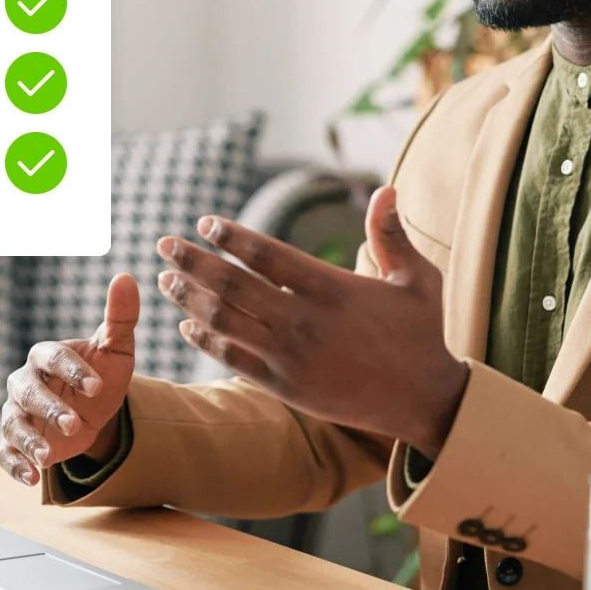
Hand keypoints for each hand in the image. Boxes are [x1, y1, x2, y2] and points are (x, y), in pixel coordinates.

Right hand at [0, 273, 138, 486]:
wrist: (96, 413)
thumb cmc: (103, 375)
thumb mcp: (117, 349)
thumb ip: (120, 316)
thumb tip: (126, 277)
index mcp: (48, 355)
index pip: (53, 357)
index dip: (73, 371)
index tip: (97, 386)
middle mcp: (25, 381)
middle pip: (27, 391)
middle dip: (49, 408)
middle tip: (74, 423)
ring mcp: (17, 412)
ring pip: (13, 423)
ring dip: (28, 440)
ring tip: (46, 457)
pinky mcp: (14, 441)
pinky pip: (5, 452)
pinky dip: (14, 465)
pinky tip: (31, 477)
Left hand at [155, 185, 468, 456]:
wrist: (425, 401)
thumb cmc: (421, 334)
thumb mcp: (417, 279)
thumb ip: (391, 235)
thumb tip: (386, 188)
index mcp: (333, 289)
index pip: (267, 255)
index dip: (231, 237)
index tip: (204, 222)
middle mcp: (305, 322)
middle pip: (233, 285)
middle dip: (193, 261)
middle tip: (165, 243)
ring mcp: (292, 357)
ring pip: (225, 321)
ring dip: (190, 298)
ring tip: (166, 278)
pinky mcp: (286, 387)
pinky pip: (234, 359)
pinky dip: (206, 339)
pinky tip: (188, 324)